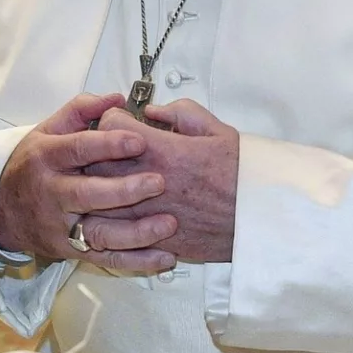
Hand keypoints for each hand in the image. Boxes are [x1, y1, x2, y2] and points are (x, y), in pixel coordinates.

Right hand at [0, 93, 179, 271]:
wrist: (1, 210)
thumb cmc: (34, 164)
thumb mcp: (49, 130)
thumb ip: (82, 110)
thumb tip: (116, 98)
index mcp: (48, 157)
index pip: (78, 149)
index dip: (108, 145)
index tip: (140, 140)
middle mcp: (52, 193)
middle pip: (87, 194)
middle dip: (124, 191)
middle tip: (159, 182)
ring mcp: (61, 226)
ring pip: (98, 233)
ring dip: (136, 233)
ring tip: (168, 223)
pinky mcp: (70, 251)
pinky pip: (105, 259)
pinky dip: (136, 262)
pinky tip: (164, 257)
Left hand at [79, 99, 238, 262]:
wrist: (259, 221)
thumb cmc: (242, 177)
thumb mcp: (218, 131)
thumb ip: (181, 114)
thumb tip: (154, 111)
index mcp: (162, 152)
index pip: (109, 126)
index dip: (112, 119)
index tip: (122, 121)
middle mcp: (146, 183)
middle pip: (93, 162)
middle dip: (97, 152)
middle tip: (112, 149)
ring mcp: (145, 215)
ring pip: (95, 202)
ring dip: (97, 190)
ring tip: (110, 182)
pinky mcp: (150, 240)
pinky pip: (112, 234)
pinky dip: (110, 223)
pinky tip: (119, 213)